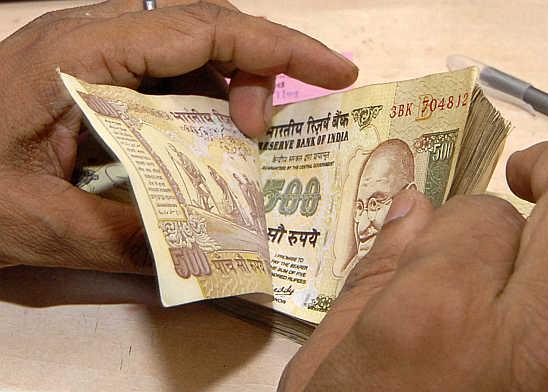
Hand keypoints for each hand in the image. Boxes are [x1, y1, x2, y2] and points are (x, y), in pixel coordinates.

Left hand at [0, 0, 356, 271]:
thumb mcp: (35, 222)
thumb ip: (121, 237)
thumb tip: (201, 257)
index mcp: (81, 52)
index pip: (204, 30)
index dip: (278, 48)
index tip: (335, 70)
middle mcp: (92, 37)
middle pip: (205, 29)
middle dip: (261, 70)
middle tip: (271, 133)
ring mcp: (91, 54)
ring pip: (189, 52)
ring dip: (229, 91)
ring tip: (244, 143)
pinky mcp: (91, 76)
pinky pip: (165, 77)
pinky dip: (201, 106)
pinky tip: (205, 144)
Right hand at [280, 141, 547, 390]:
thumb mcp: (328, 364)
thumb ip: (376, 275)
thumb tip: (411, 205)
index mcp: (432, 321)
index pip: (483, 217)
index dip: (464, 214)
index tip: (446, 230)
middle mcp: (521, 342)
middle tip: (532, 176)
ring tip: (546, 233)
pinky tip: (544, 299)